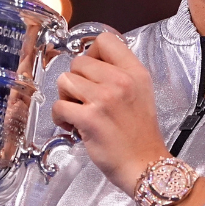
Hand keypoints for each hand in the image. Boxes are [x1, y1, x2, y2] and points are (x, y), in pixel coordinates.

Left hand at [52, 33, 169, 193]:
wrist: (145, 165)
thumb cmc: (140, 135)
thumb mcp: (141, 93)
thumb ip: (120, 74)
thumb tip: (89, 63)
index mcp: (135, 72)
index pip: (105, 40)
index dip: (91, 53)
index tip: (91, 72)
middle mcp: (121, 81)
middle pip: (79, 61)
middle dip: (76, 81)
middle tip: (84, 99)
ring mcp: (104, 99)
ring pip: (65, 81)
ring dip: (65, 98)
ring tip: (77, 112)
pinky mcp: (89, 118)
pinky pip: (59, 106)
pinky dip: (60, 117)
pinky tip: (72, 126)